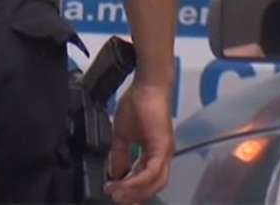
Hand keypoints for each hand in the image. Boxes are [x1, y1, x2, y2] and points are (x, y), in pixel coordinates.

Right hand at [104, 82, 173, 203]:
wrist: (146, 86)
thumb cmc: (136, 105)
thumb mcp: (122, 135)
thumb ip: (120, 155)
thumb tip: (115, 174)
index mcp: (154, 154)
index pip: (145, 179)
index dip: (131, 189)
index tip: (114, 194)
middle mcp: (163, 157)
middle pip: (152, 186)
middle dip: (133, 195)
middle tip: (115, 199)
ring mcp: (165, 153)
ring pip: (154, 183)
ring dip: (134, 191)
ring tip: (116, 193)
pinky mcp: (163, 148)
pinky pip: (152, 172)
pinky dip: (137, 180)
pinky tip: (123, 182)